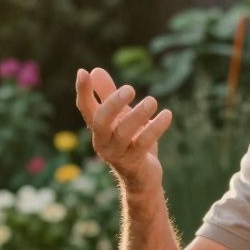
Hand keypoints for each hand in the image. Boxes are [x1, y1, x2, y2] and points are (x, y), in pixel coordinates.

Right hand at [74, 67, 171, 191]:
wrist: (142, 178)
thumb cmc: (130, 143)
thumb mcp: (120, 117)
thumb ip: (108, 95)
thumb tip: (95, 70)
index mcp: (98, 128)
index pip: (85, 108)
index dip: (83, 91)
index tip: (82, 72)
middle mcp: (102, 141)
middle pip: (100, 121)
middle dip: (113, 104)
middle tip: (130, 88)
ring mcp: (117, 153)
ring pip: (124, 133)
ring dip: (138, 115)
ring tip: (152, 100)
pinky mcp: (134, 162)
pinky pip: (144, 142)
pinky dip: (156, 127)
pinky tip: (167, 114)